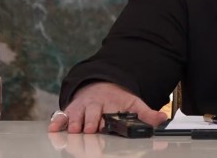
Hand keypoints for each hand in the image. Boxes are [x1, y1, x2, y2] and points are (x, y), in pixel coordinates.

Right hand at [47, 82, 167, 132]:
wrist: (102, 86)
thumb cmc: (118, 100)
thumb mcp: (134, 104)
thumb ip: (147, 114)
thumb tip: (162, 119)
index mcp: (111, 104)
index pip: (108, 113)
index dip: (106, 121)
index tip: (104, 126)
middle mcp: (94, 105)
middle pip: (91, 114)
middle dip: (90, 123)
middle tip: (91, 130)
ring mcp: (81, 108)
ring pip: (75, 114)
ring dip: (73, 122)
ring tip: (74, 130)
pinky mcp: (70, 111)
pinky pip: (61, 115)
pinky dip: (57, 121)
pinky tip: (53, 128)